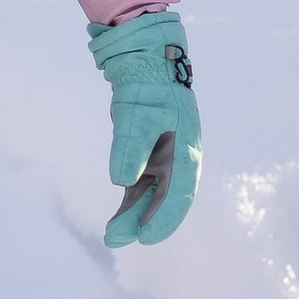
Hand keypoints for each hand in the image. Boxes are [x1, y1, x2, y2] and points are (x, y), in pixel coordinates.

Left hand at [88, 11, 199, 247]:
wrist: (146, 58)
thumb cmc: (148, 84)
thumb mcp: (139, 113)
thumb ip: (130, 146)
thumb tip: (121, 181)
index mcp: (186, 151)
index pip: (178, 194)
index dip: (163, 219)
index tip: (144, 238)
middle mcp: (179, 159)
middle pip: (163, 200)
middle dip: (143, 222)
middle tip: (116, 240)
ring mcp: (165, 158)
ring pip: (151, 196)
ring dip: (134, 216)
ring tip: (112, 236)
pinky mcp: (149, 155)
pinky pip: (141, 186)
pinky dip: (130, 202)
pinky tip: (117, 218)